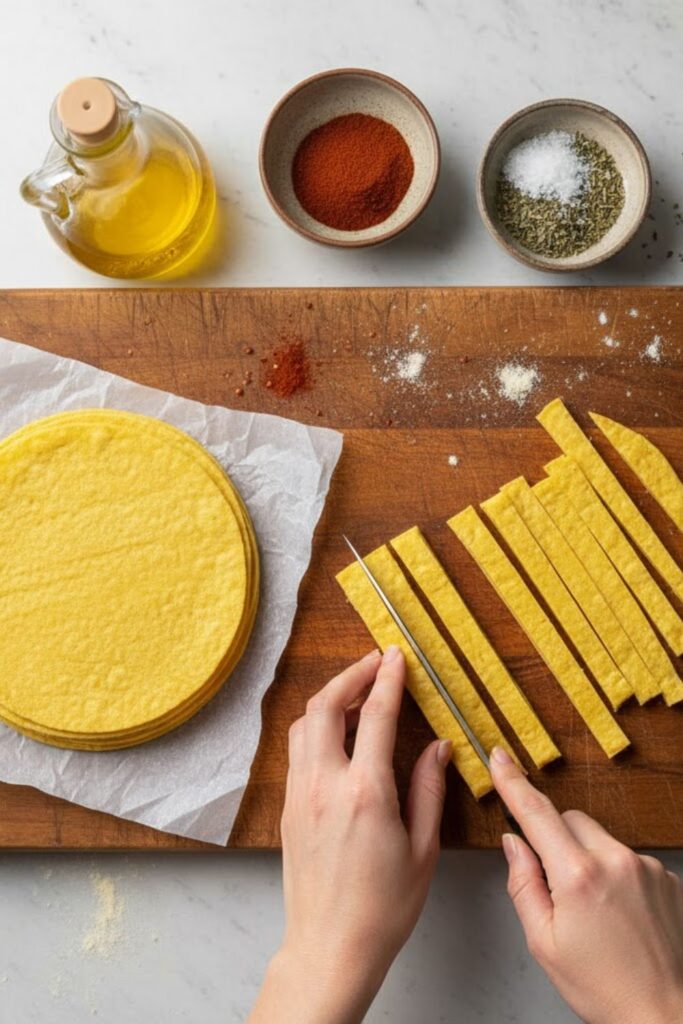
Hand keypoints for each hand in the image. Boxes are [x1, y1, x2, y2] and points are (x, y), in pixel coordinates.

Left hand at [248, 646, 450, 1023]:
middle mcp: (325, 784)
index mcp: (365, 792)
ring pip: (304, 724)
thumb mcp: (423, 849)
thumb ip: (429, 790)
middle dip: (350, 675)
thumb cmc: (383, 907)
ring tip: (358, 696)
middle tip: (374, 663)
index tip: (396, 657)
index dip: (388, 678)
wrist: (330, 947)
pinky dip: (317, 727)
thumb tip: (438, 747)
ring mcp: (300, 794)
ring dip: (329, 699)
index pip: (376, 715)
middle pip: (326, 705)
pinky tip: (339, 735)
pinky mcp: (288, 807)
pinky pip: (298, 750)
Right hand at [491, 746, 682, 1023]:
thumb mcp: (543, 942)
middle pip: (570, 819)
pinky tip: (619, 912)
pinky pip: (627, 857)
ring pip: (599, 838)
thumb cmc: (602, 988)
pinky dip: (615, 873)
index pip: (536, 813)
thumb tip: (514, 843)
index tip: (499, 757)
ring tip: (594, 909)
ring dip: (587, 856)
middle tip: (554, 883)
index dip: (513, 782)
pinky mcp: (667, 876)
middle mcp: (615, 860)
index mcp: (577, 875)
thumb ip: (523, 884)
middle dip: (555, 838)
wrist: (665, 1015)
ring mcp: (646, 866)